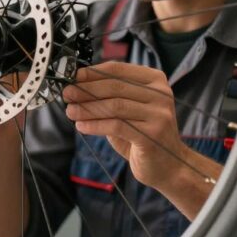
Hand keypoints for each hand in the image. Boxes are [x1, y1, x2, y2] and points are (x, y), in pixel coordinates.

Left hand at [62, 62, 189, 191]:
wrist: (168, 165)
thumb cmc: (144, 135)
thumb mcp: (129, 110)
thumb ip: (111, 96)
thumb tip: (77, 86)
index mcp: (155, 81)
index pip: (119, 70)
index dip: (93, 72)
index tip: (73, 77)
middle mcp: (161, 94)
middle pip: (115, 87)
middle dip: (87, 89)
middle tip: (67, 93)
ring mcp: (159, 114)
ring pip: (114, 106)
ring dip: (88, 108)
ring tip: (70, 111)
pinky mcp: (152, 135)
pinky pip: (116, 126)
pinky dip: (95, 125)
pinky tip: (81, 126)